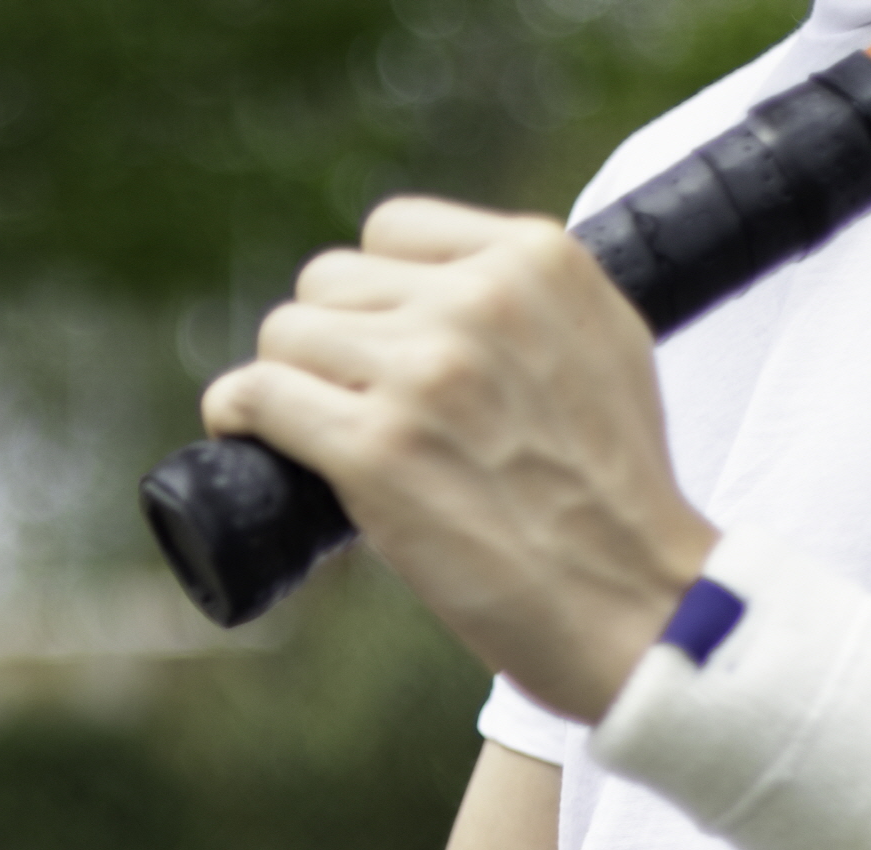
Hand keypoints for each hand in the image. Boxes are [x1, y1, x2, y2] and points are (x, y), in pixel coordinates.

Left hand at [202, 196, 718, 720]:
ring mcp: (422, 373)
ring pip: (284, 335)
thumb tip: (431, 285)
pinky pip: (255, 395)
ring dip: (285, 385)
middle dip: (327, 343)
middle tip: (352, 406)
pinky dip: (236, 416)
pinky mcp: (373, 448)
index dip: (372, 293)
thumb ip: (524, 299)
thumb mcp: (602, 344)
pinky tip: (248, 437)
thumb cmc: (613, 493)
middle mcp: (477, 300)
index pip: (391, 229)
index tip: (380, 347)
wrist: (634, 598)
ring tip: (315, 433)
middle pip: (326, 282)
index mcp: (537, 259)